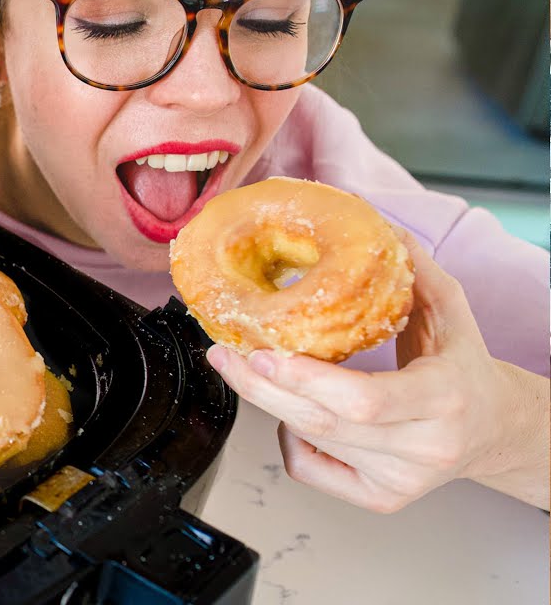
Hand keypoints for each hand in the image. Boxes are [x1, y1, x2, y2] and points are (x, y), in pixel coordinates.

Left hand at [207, 231, 549, 512]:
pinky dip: (288, 437)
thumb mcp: (449, 310)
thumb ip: (411, 267)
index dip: (304, 380)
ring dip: (271, 402)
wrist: (493, 429)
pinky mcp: (379, 499)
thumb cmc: (464, 366)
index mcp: (443, 398)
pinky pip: (308, 469)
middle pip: (320, 423)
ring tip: (253, 368)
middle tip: (225, 353)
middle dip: (260, 387)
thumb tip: (370, 218)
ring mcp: (399, 480)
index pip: (363, 401)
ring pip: (309, 441)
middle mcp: (423, 447)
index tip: (262, 351)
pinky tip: (294, 411)